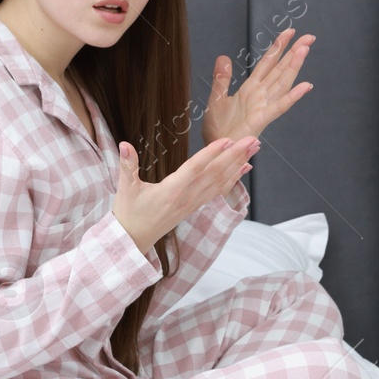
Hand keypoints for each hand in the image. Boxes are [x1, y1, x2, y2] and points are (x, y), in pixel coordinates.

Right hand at [111, 136, 257, 253]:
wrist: (134, 239)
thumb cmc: (129, 213)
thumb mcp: (125, 189)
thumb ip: (127, 166)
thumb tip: (124, 144)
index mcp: (170, 191)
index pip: (194, 169)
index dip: (211, 154)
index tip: (227, 140)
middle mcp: (186, 197)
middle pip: (215, 174)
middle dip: (235, 156)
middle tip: (252, 139)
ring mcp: (193, 203)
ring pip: (220, 182)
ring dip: (238, 164)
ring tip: (254, 149)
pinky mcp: (195, 205)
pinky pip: (218, 190)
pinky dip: (233, 178)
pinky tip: (244, 168)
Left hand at [202, 27, 314, 144]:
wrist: (216, 147)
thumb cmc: (218, 127)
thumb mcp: (217, 97)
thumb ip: (222, 78)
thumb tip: (223, 56)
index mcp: (250, 88)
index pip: (268, 63)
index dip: (278, 47)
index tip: (290, 31)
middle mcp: (260, 95)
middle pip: (280, 70)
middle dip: (294, 52)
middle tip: (309, 36)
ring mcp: (263, 106)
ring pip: (282, 83)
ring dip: (294, 67)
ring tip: (305, 49)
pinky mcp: (261, 119)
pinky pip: (279, 106)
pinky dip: (292, 96)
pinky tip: (305, 86)